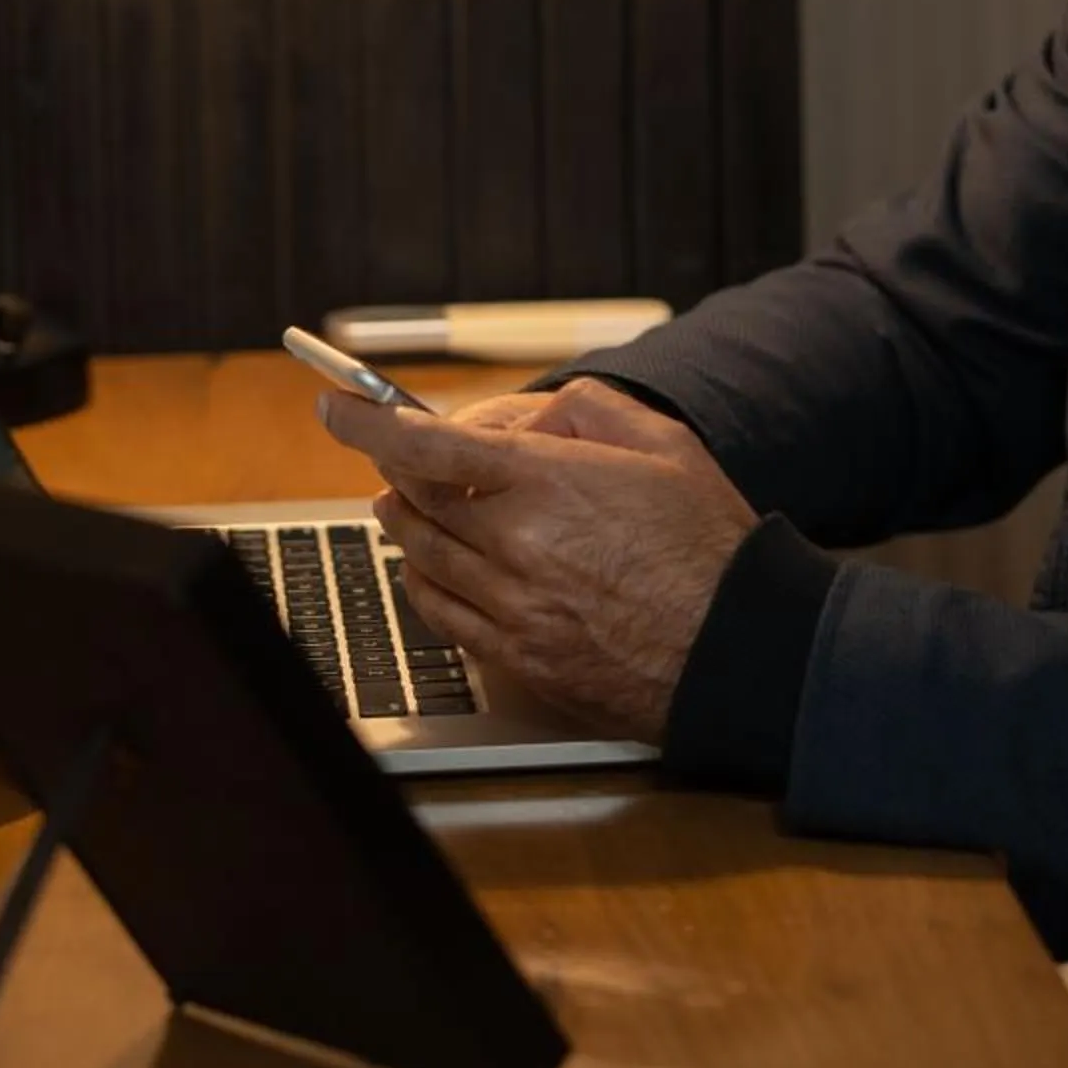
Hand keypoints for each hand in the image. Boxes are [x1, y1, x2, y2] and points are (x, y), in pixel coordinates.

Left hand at [316, 377, 755, 741]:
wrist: (735, 648)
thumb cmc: (707, 544)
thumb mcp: (662, 442)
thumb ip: (582, 411)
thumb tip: (519, 420)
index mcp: (547, 485)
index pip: (425, 446)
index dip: (365, 423)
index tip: (333, 407)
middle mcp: (517, 548)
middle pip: (416, 502)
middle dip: (396, 473)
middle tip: (393, 458)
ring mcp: (512, 610)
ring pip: (421, 559)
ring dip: (406, 525)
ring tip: (407, 506)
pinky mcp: (517, 660)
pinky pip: (441, 617)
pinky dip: (423, 584)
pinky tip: (430, 570)